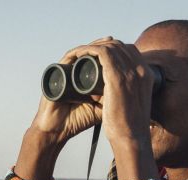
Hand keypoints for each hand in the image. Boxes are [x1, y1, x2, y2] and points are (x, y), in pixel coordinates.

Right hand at [27, 36, 117, 150]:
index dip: (110, 53)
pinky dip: (75, 54)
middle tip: (113, 41)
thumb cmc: (78, 121)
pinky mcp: (55, 76)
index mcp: (85, 77)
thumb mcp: (102, 109)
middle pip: (89, 52)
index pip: (98, 60)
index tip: (123, 50)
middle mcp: (74, 72)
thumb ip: (114, 100)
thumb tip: (132, 90)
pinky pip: (65, 60)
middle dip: (102, 45)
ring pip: (79, 53)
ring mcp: (65, 73)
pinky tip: (84, 51)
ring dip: (91, 46)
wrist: (57, 130)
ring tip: (103, 43)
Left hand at [61, 37, 155, 152]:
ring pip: (109, 47)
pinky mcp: (117, 77)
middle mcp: (141, 69)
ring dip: (92, 46)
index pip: (130, 51)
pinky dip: (88, 49)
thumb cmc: (130, 128)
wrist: (131, 140)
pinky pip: (101, 53)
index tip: (98, 58)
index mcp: (147, 75)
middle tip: (85, 56)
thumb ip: (131, 96)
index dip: (113, 50)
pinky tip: (77, 53)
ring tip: (78, 54)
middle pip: (119, 46)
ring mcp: (130, 72)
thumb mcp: (136, 106)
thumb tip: (122, 96)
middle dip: (101, 46)